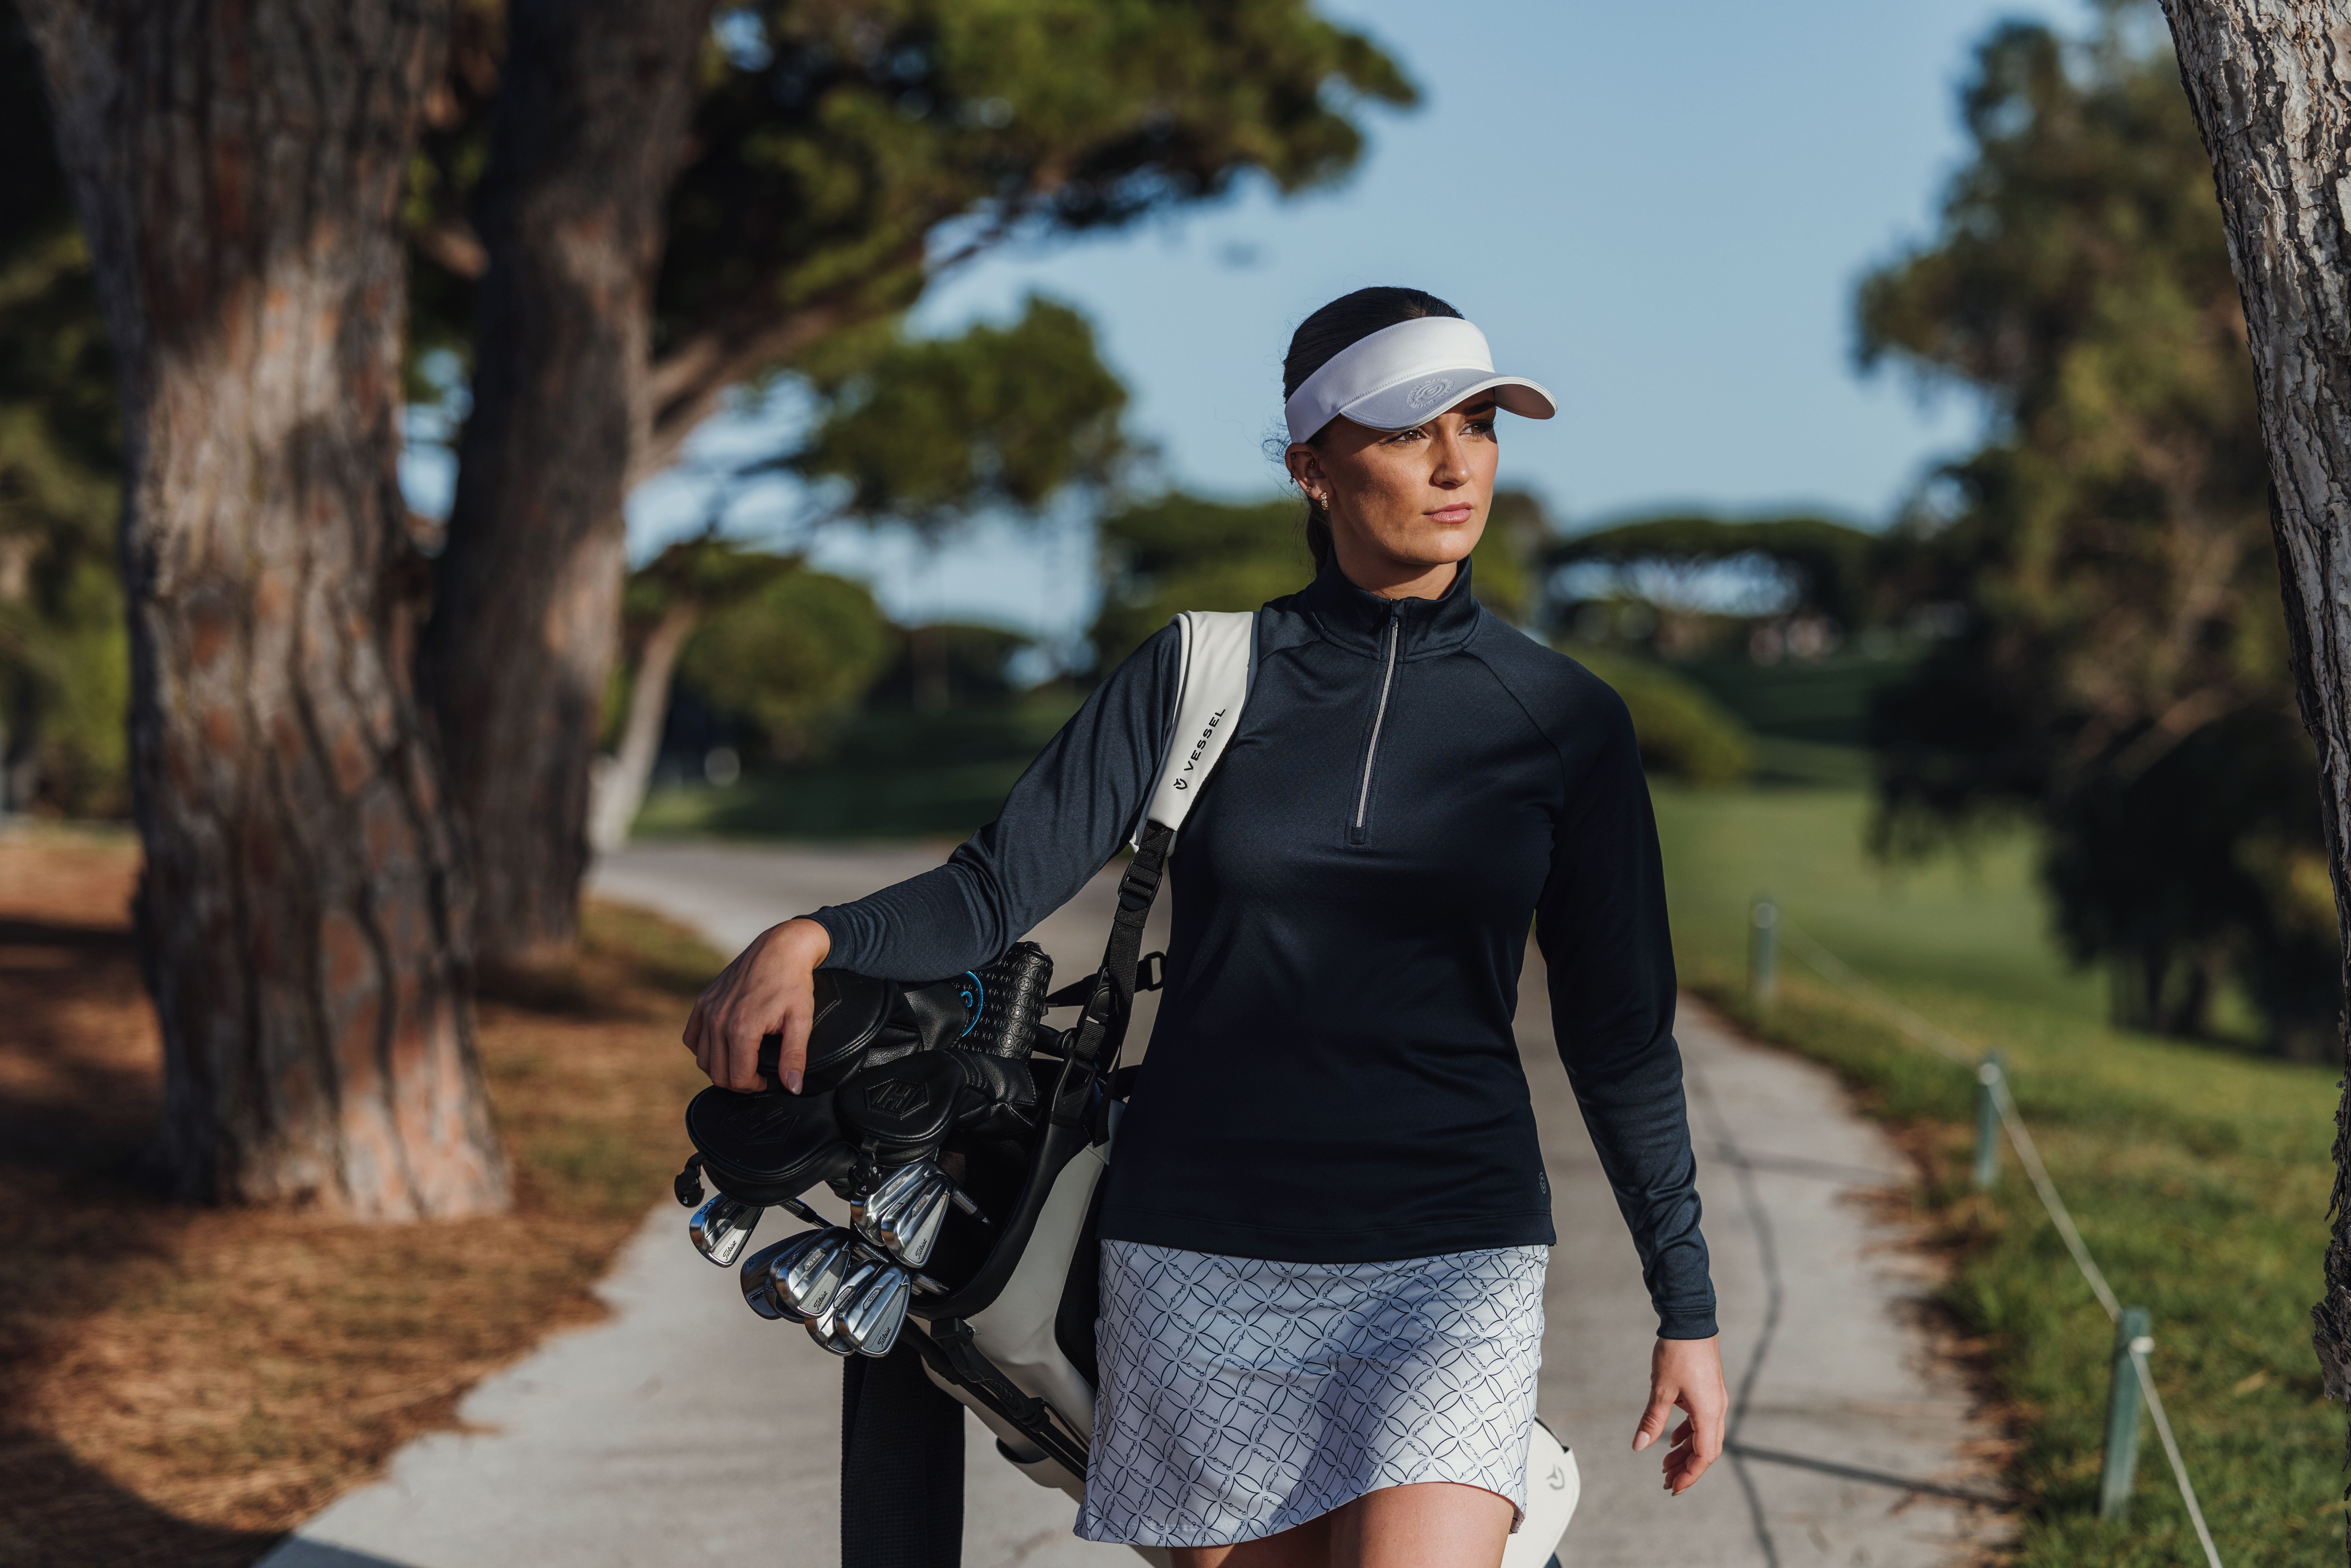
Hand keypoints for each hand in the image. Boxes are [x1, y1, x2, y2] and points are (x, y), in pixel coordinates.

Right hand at [681, 917, 831, 1092]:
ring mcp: (708, 1010)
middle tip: (757, 1076)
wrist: (781, 948)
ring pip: (703, 1059)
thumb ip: (794, 1057)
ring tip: (743, 1063)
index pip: (737, 1079)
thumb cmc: (794, 982)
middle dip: (738, 1082)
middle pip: (718, 1074)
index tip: (768, 1080)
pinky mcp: (703, 1001)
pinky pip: (692, 1037)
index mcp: (742, 1028)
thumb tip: (793, 1088)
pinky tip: (722, 1047)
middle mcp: (718, 1020)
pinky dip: (704, 1049)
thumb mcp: (801, 1020)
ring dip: (721, 1068)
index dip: (754, 1087)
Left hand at [1632, 1334, 1726, 1494]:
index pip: (1703, 1456)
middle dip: (1686, 1468)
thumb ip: (1652, 1420)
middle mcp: (1716, 1409)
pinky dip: (1688, 1434)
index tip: (1673, 1488)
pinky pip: (1701, 1421)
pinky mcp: (1708, 1391)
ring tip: (1664, 1464)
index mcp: (1709, 1413)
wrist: (1690, 1320)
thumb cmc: (1676, 1352)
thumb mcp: (1661, 1389)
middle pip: (1706, 1450)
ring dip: (1685, 1451)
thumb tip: (1639, 1447)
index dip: (1689, 1475)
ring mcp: (1714, 1400)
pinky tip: (1671, 1440)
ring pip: (1703, 1436)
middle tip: (1666, 1481)